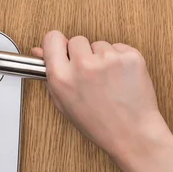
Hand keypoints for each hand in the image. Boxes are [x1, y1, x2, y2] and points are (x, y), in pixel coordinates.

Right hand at [32, 30, 170, 161]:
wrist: (133, 133)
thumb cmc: (99, 124)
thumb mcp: (65, 104)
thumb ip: (51, 75)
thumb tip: (39, 50)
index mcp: (62, 77)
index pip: (52, 38)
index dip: (59, 45)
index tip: (65, 51)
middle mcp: (83, 65)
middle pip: (77, 40)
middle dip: (83, 54)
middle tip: (92, 76)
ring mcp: (108, 59)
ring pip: (100, 45)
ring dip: (104, 58)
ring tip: (110, 82)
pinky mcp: (130, 57)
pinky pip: (120, 48)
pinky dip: (121, 60)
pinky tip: (122, 79)